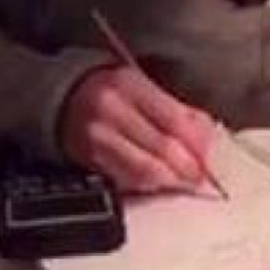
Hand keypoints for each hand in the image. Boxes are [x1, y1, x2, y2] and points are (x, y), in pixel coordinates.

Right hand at [60, 65, 215, 192]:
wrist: (58, 99)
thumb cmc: (106, 90)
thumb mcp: (140, 85)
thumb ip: (174, 108)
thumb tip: (207, 136)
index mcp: (129, 84)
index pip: (174, 119)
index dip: (198, 143)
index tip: (211, 156)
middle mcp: (111, 111)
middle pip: (162, 148)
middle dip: (188, 167)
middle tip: (201, 176)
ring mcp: (97, 138)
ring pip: (145, 170)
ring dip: (171, 180)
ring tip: (184, 181)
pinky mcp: (89, 161)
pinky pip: (126, 180)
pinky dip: (148, 184)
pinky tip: (159, 181)